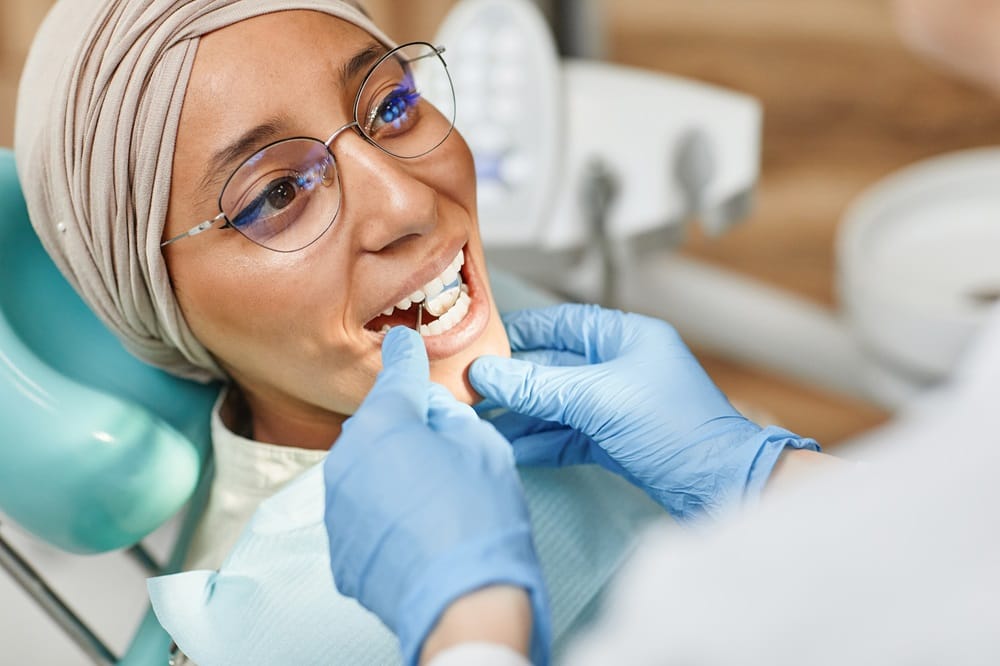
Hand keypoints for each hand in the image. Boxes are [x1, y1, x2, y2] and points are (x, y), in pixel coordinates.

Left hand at [324, 327, 550, 665]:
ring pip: (366, 469)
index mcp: (386, 420)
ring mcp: (338, 502)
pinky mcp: (339, 542)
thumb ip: (449, 415)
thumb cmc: (479, 517)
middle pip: (378, 426)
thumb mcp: (480, 445)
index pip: (397, 374)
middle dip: (403, 427)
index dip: (404, 355)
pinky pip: (361, 510)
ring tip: (432, 497)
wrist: (462, 597)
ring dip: (391, 471)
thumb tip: (431, 409)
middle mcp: (349, 455)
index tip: (401, 341)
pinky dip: (383, 511)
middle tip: (441, 446)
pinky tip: (416, 526)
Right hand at [469, 304, 819, 519]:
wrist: (723, 487)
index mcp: (626, 338)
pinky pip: (568, 434)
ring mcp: (618, 405)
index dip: (521, 332)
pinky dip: (541, 442)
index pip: (563, 323)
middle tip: (469, 390)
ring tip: (480, 423)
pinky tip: (512, 448)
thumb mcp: (600, 399)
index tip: (480, 341)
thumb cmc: (678, 429)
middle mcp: (621, 366)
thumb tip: (486, 373)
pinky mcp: (616, 440)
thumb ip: (540, 386)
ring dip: (521, 415)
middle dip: (513, 381)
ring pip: (557, 404)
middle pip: (554, 367)